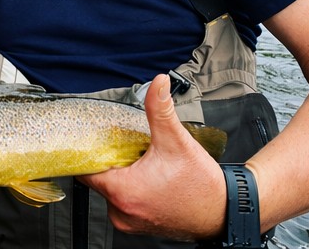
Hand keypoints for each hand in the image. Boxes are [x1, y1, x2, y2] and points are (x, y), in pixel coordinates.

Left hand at [79, 74, 226, 239]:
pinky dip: (131, 188)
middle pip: (98, 178)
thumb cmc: (200, 186)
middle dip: (111, 160)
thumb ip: (160, 109)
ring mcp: (129, 221)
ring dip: (121, 175)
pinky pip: (123, 202)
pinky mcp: (138, 225)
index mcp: (124, 192)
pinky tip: (149, 178)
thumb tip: (157, 83)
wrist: (222, 213)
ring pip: (111, 190)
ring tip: (142, 163)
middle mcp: (121, 212)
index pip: (86, 170)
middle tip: (129, 147)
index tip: (98, 139)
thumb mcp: (177, 141)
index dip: (90, 152)